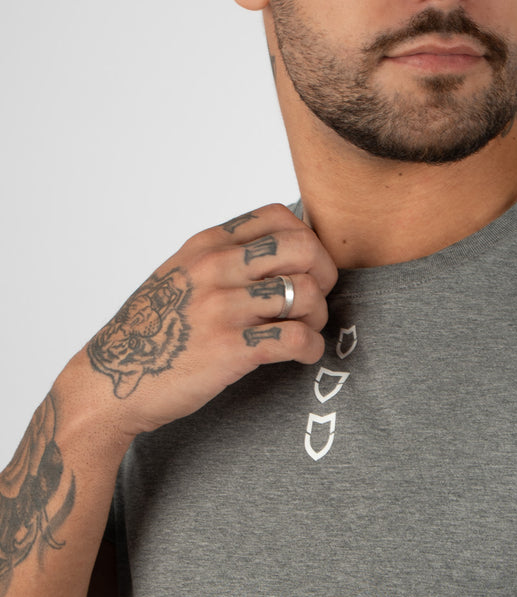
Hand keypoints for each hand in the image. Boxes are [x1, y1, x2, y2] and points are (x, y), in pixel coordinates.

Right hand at [84, 204, 337, 436]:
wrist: (112, 379)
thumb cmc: (153, 330)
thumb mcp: (182, 275)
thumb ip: (225, 258)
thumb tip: (284, 252)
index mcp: (207, 245)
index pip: (278, 217)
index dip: (307, 241)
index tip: (305, 269)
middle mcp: (215, 269)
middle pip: (304, 249)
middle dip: (324, 275)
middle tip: (314, 301)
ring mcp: (222, 308)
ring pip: (306, 294)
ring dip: (318, 317)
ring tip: (304, 331)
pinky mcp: (231, 349)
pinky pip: (296, 339)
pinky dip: (311, 348)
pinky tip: (301, 355)